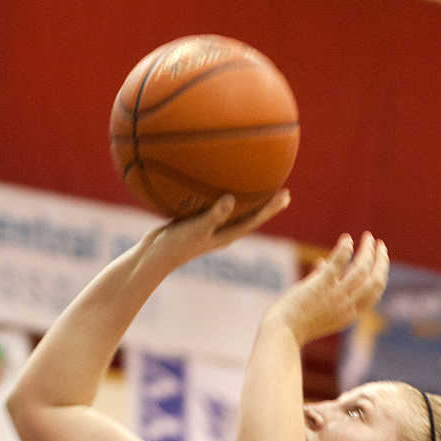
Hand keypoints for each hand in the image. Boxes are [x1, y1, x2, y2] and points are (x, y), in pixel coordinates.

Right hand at [143, 190, 290, 269]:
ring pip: (234, 212)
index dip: (271, 208)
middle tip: (284, 193)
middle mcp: (222, 232)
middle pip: (251, 216)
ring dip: (248, 201)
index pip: (255, 220)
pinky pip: (214, 207)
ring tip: (258, 188)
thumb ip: (214, 215)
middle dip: (267, 206)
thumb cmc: (176, 245)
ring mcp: (209, 228)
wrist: (154, 257)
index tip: (286, 196)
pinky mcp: (196, 223)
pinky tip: (216, 183)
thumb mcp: (196, 229)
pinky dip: (221, 197)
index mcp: (227, 235)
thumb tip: (232, 199)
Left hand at [268, 232, 388, 344]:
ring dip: (367, 252)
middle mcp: (348, 306)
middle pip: (374, 280)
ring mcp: (335, 296)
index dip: (381, 274)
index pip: (374, 292)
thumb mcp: (318, 305)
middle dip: (380, 261)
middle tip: (380, 245)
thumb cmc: (297, 320)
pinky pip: (338, 264)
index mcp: (350, 314)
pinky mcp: (320, 286)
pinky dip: (345, 250)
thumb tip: (322, 261)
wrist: (282, 333)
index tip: (380, 260)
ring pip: (360, 270)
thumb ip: (324, 283)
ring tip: (368, 238)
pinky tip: (347, 239)